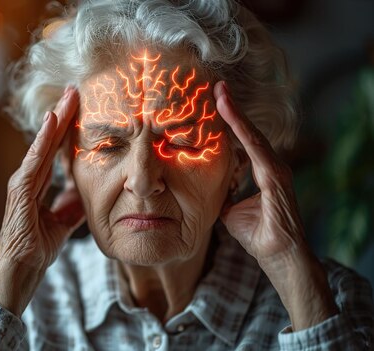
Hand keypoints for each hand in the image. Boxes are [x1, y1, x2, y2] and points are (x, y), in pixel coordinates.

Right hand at [0, 87, 84, 315]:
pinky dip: (42, 141)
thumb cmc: (37, 247)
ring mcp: (22, 182)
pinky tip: (50, 123)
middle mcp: (28, 178)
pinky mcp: (20, 191)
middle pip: (49, 141)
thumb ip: (71, 205)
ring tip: (67, 98)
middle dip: (63, 115)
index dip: (68, 129)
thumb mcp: (63, 222)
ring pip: (42, 145)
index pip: (55, 150)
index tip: (81, 107)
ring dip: (55, 121)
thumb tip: (84, 193)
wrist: (23, 268)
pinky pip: (34, 161)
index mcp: (38, 184)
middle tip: (75, 90)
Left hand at [214, 81, 336, 329]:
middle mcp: (270, 165)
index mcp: (261, 170)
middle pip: (248, 131)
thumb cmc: (256, 234)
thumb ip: (219, 193)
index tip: (213, 100)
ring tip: (220, 93)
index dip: (228, 120)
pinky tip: (230, 115)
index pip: (242, 139)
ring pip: (252, 135)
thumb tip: (199, 186)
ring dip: (236, 113)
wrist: (276, 256)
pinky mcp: (276, 178)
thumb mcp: (228, 209)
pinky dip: (243, 131)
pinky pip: (256, 149)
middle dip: (231, 108)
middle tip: (216, 86)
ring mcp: (276, 170)